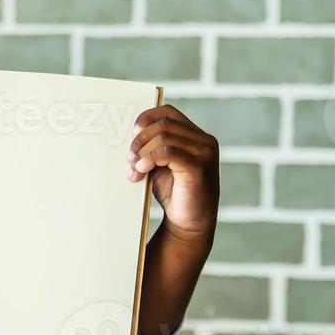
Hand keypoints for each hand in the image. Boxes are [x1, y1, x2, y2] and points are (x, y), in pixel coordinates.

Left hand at [128, 105, 219, 247]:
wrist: (188, 222)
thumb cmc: (173, 192)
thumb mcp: (159, 164)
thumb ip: (151, 147)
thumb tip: (129, 135)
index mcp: (195, 136)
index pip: (168, 112)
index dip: (146, 118)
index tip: (131, 134)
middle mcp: (204, 141)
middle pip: (163, 124)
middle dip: (140, 140)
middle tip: (129, 159)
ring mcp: (204, 153)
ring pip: (163, 137)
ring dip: (142, 152)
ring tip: (135, 169)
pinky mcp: (199, 167)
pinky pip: (168, 152)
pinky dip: (149, 159)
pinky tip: (141, 170)